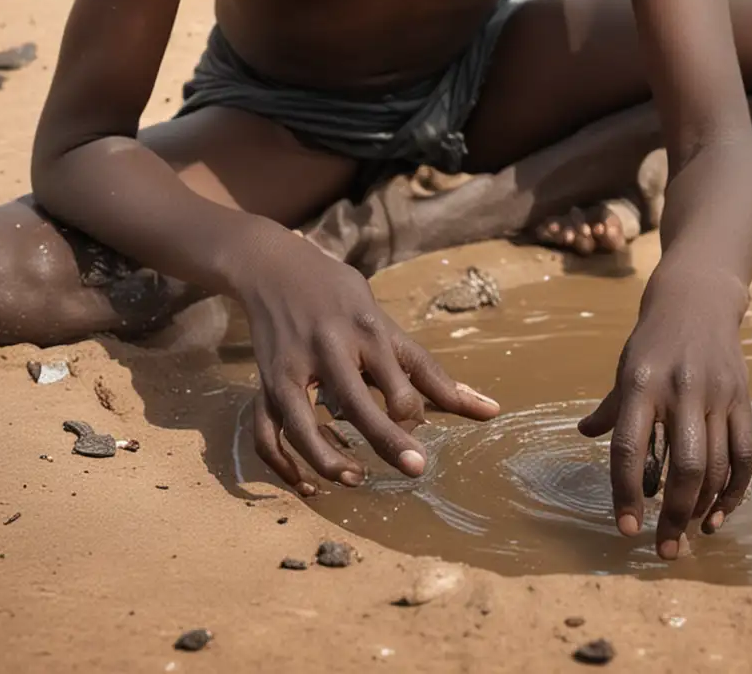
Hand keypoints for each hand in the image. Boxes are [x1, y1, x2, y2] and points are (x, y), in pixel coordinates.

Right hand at [238, 230, 498, 494]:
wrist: (275, 267)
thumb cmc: (341, 295)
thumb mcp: (382, 321)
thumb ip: (424, 368)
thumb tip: (488, 409)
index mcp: (365, 328)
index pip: (399, 374)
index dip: (416, 409)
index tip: (428, 436)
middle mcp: (327, 347)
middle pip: (356, 399)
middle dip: (386, 437)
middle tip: (415, 468)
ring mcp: (289, 368)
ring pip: (301, 423)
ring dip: (328, 458)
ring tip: (356, 478)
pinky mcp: (264, 383)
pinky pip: (265, 433)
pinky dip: (282, 464)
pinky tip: (305, 484)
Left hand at [578, 264, 751, 558]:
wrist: (698, 299)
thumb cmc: (654, 338)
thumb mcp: (626, 366)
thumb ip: (610, 407)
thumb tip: (584, 435)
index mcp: (642, 383)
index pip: (631, 447)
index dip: (626, 492)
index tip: (625, 529)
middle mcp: (681, 389)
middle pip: (685, 464)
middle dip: (675, 514)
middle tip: (665, 550)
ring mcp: (718, 394)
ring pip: (717, 464)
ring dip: (703, 506)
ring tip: (689, 532)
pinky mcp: (744, 398)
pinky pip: (745, 454)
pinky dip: (735, 490)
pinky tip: (719, 514)